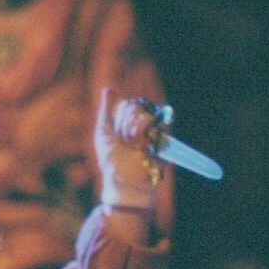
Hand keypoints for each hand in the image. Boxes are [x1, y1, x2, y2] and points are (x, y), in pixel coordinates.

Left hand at [95, 88, 162, 210]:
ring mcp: (157, 131)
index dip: (119, 118)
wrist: (121, 180)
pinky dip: (141, 133)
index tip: (117, 135)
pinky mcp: (164, 139)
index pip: (128, 104)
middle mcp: (148, 124)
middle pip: (135, 106)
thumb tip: (109, 88)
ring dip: (131, 131)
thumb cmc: (111, 160)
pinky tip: (140, 145)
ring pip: (143, 113)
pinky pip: (154, 122)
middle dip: (124, 125)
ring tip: (132, 146)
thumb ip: (106, 109)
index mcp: (134, 121)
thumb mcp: (103, 131)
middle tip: (125, 143)